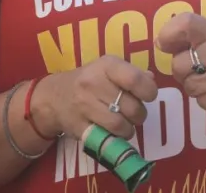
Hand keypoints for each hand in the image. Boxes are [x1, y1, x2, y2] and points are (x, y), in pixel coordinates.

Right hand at [32, 56, 159, 140]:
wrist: (53, 97)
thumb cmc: (90, 80)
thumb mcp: (110, 68)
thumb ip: (133, 73)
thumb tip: (151, 81)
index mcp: (106, 66)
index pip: (135, 79)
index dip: (149, 91)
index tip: (149, 96)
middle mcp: (93, 84)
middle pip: (131, 107)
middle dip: (140, 114)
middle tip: (137, 114)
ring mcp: (83, 106)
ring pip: (119, 125)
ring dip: (129, 129)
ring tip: (127, 125)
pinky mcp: (77, 126)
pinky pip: (104, 137)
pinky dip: (114, 138)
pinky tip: (113, 133)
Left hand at [156, 13, 205, 124]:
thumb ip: (189, 38)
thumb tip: (160, 42)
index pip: (186, 23)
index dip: (169, 34)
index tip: (167, 44)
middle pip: (179, 63)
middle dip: (182, 71)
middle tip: (199, 70)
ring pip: (188, 85)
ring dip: (194, 87)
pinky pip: (201, 101)